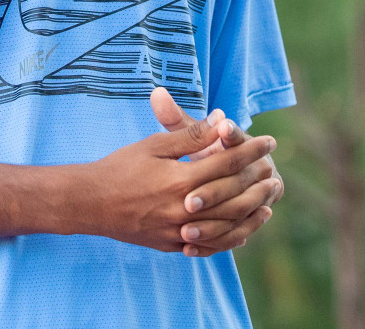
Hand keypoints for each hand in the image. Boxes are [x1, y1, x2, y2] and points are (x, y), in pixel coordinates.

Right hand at [79, 93, 277, 253]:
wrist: (90, 202)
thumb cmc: (121, 167)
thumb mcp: (155, 145)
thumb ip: (190, 135)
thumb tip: (220, 119)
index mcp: (181, 180)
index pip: (226, 163)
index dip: (250, 151)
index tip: (269, 141)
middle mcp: (184, 209)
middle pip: (232, 196)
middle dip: (255, 180)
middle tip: (274, 169)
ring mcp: (178, 231)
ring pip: (225, 226)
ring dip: (250, 213)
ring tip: (267, 202)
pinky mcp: (171, 244)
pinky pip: (208, 245)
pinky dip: (228, 239)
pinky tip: (241, 231)